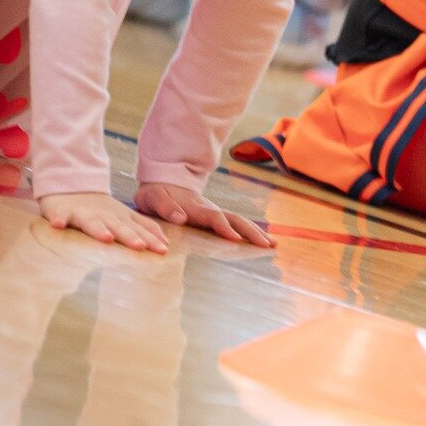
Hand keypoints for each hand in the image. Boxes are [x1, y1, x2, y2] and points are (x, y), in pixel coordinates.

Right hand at [40, 190, 168, 252]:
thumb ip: (144, 227)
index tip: (163, 250)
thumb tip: (165, 242)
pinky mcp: (61, 211)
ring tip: (106, 238)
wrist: (72, 186)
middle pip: (118, 227)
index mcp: (120, 217)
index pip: (138, 229)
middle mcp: (104, 215)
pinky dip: (59, 219)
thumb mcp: (125, 216)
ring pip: (91, 222)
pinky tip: (58, 225)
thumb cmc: (101, 208)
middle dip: (130, 236)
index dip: (150, 238)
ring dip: (98, 229)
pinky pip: (59, 215)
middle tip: (141, 247)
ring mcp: (83, 213)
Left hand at [135, 181, 273, 246]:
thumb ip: (165, 207)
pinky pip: (237, 225)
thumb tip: (180, 218)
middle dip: (251, 232)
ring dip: (256, 232)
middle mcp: (210, 210)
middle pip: (235, 219)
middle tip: (267, 245)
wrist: (164, 180)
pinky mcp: (218, 218)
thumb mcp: (153, 198)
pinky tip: (263, 241)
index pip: (213, 217)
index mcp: (195, 207)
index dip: (224, 227)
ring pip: (240, 222)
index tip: (235, 239)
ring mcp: (216, 213)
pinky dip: (251, 232)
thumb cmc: (156, 194)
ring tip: (272, 244)